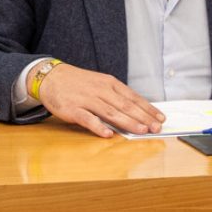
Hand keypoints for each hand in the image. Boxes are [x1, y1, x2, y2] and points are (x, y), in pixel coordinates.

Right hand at [36, 63, 163, 137]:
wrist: (51, 77)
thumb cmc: (78, 82)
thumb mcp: (100, 83)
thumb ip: (116, 96)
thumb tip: (136, 110)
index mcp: (109, 83)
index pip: (133, 97)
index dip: (148, 108)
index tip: (160, 118)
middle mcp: (101, 90)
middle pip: (125, 105)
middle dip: (143, 117)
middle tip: (156, 128)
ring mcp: (87, 100)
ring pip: (111, 112)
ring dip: (127, 122)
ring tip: (140, 130)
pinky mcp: (73, 110)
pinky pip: (87, 119)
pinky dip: (98, 126)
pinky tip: (108, 134)